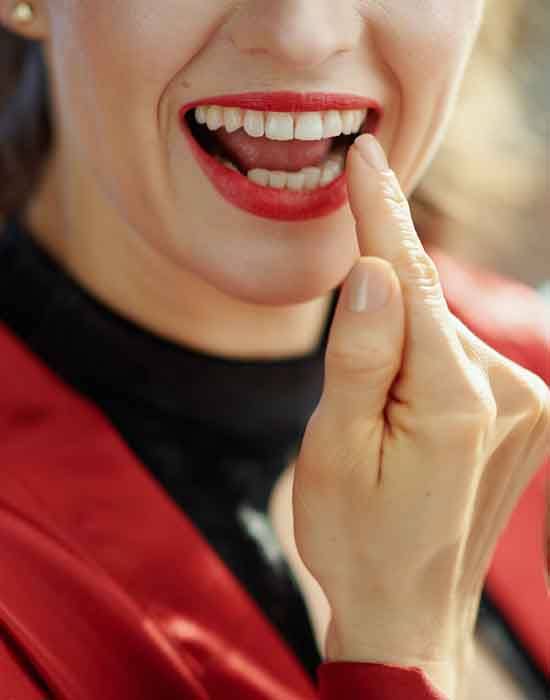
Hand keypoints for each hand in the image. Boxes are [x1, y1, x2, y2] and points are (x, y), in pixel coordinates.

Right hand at [292, 134, 549, 692]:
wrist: (409, 610)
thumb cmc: (356, 537)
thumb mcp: (333, 450)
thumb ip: (358, 357)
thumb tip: (372, 271)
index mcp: (452, 403)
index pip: (410, 281)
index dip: (379, 216)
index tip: (364, 157)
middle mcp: (509, 396)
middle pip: (426, 307)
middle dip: (379, 297)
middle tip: (349, 362)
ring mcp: (527, 408)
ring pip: (442, 334)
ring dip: (399, 344)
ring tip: (373, 419)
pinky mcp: (526, 418)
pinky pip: (460, 359)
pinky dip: (423, 361)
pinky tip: (403, 410)